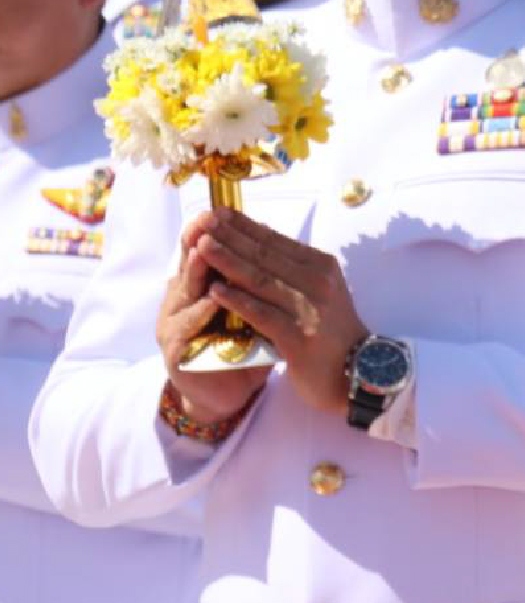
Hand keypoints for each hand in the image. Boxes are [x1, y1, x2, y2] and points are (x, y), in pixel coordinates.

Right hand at [158, 211, 268, 423]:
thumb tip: (271, 242)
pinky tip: (212, 298)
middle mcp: (182, 304)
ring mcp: (174, 329)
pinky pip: (187, 329)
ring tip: (207, 248)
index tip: (224, 208)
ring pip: (185, 293)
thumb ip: (254, 281)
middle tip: (210, 218)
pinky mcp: (176, 355)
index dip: (215, 234)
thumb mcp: (254, 309)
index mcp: (199, 289)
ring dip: (197, 270)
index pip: (204, 255)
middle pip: (191, 267)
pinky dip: (200, 312)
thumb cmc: (246, 346)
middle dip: (204, 242)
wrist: (227, 394)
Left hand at [190, 208, 368, 418]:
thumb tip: (259, 238)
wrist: (358, 372)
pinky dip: (237, 300)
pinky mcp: (298, 337)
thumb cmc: (333, 331)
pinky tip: (216, 290)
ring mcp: (308, 310)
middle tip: (202, 220)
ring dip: (228, 261)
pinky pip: (262, 314)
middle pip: (265, 255)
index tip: (218, 211)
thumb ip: (294, 268)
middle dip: (230, 236)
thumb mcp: (321, 291)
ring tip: (202, 246)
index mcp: (322, 267)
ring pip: (260, 280)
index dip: (245, 225)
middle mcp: (317, 283)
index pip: (276, 241)